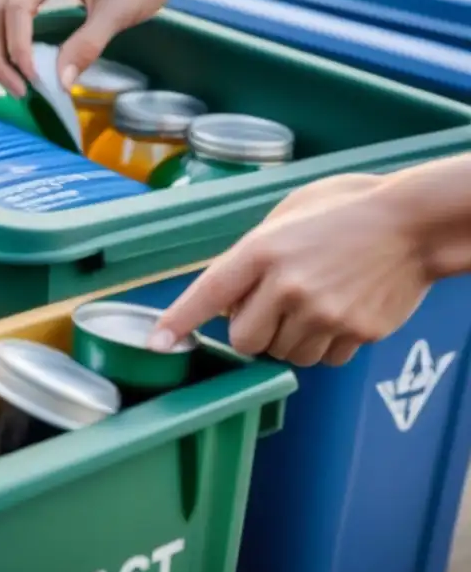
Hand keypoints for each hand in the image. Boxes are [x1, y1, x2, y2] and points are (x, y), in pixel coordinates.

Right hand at [0, 0, 191, 97]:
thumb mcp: (118, 13)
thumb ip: (86, 47)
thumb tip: (59, 85)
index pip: (18, 6)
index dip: (19, 48)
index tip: (33, 81)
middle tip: (16, 90)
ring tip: (16, 81)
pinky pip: (7, 5)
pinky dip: (7, 36)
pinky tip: (20, 62)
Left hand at [149, 173, 431, 366]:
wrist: (414, 222)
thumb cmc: (346, 211)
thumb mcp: (287, 216)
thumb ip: (254, 254)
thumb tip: (228, 297)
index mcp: (264, 249)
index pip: (209, 293)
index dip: (179, 321)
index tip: (157, 343)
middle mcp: (288, 285)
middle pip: (244, 340)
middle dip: (250, 331)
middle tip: (271, 308)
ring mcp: (324, 312)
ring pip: (283, 355)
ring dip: (289, 339)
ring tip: (313, 304)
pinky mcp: (356, 332)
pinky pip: (323, 360)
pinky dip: (325, 346)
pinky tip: (339, 314)